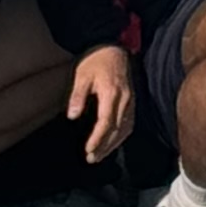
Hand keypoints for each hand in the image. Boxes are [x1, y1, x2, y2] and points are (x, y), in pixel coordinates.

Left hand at [67, 44, 137, 160]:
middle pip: (117, 129)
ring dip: (113, 144)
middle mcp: (124, 99)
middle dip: (104, 146)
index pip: (106, 122)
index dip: (97, 139)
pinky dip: (121, 135)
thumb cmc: (95, 61)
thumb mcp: (81, 75)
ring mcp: (131, 100)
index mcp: (112, 93)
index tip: (88, 150)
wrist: (113, 48)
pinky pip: (130, 123)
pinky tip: (113, 142)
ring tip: (100, 154)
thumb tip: (73, 116)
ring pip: (125, 128)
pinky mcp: (132, 100)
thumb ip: (78, 96)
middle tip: (91, 158)